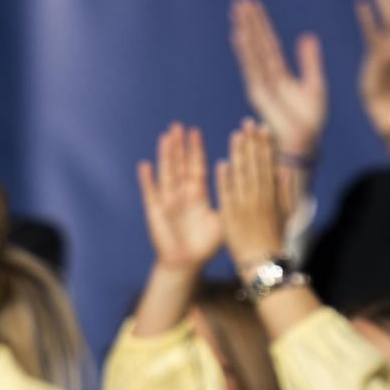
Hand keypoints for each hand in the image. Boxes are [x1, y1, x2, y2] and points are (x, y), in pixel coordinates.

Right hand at [137, 123, 221, 271]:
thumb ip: (230, 202)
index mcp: (198, 195)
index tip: (196, 131)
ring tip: (164, 137)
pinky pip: (150, 193)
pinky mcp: (155, 213)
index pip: (196, 167)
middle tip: (177, 125)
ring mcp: (167, 201)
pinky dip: (147, 180)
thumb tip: (245, 184)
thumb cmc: (206, 245)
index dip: (195, 150)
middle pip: (179, 165)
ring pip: (166, 174)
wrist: (186, 264)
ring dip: (165, 156)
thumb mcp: (223, 220)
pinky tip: (145, 165)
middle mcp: (181, 194)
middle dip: (178, 146)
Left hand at [216, 121, 287, 270]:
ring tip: (235, 136)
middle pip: (256, 165)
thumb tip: (285, 167)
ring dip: (239, 155)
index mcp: (273, 195)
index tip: (262, 128)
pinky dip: (225, 180)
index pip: (269, 164)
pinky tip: (221, 163)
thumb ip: (286, 189)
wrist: (263, 263)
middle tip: (247, 123)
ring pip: (242, 176)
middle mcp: (260, 198)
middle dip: (252, 142)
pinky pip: (227, 196)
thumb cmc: (274, 238)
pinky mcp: (231, 217)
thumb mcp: (287, 212)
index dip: (265, 144)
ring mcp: (245, 207)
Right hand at [231, 0, 326, 161]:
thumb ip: (309, 61)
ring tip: (237, 11)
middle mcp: (267, 77)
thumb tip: (307, 36)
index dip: (260, 24)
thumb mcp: (315, 84)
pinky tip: (239, 34)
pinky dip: (245, 50)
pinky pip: (252, 66)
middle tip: (239, 0)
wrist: (306, 144)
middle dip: (249, 22)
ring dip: (245, 30)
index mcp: (279, 74)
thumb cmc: (311, 121)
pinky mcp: (260, 94)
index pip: (268, 43)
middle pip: (257, 43)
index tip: (252, 5)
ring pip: (252, 51)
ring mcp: (261, 85)